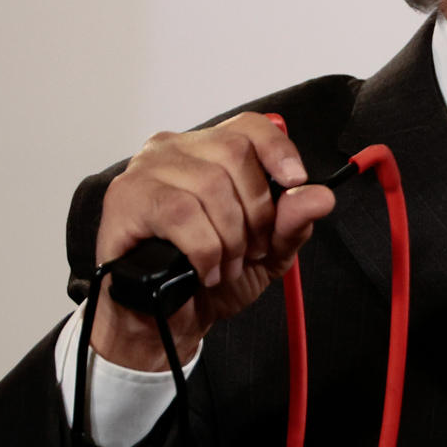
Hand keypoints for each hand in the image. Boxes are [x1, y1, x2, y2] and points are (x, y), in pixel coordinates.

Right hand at [91, 113, 335, 370]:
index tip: (295, 181)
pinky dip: (203, 249)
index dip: (278, 150)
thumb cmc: (207, 276)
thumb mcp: (266, 252)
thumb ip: (293, 222)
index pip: (249, 126)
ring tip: (225, 265)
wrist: (164, 320)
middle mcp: (174, 150)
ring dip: (229, 238)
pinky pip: (180, 212)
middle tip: (252, 248)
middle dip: (256, 211)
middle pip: (234, 153)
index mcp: (208, 152)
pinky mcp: (125, 199)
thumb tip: (321, 196)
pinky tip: (203, 269)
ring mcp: (145, 170)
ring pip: (209, 186)